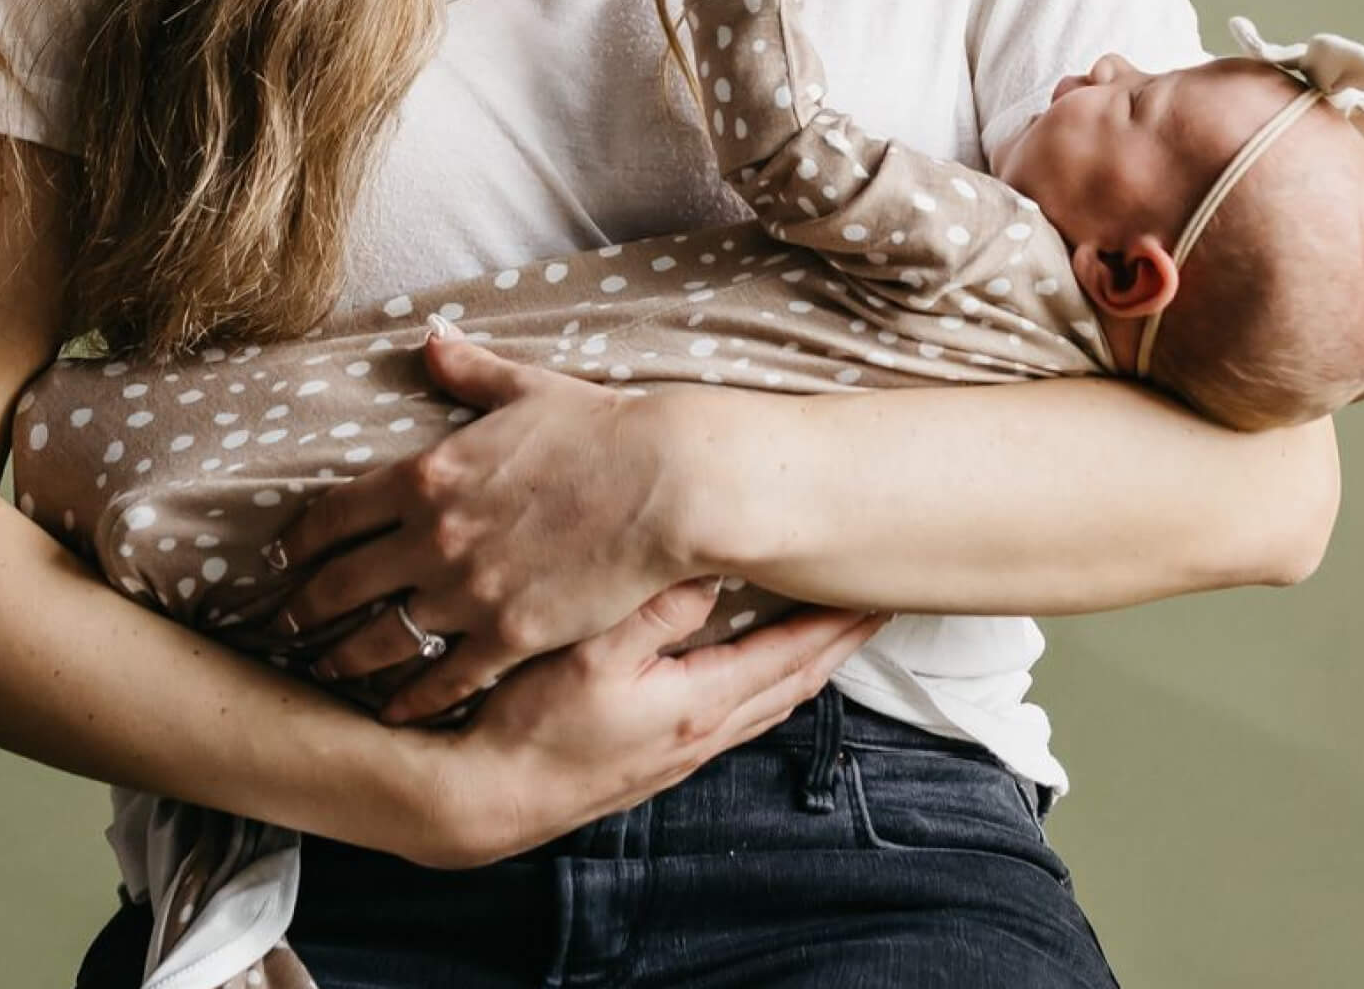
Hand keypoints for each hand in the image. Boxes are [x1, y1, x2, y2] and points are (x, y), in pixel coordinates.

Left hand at [267, 323, 699, 722]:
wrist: (666, 484)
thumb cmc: (600, 428)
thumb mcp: (526, 387)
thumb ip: (468, 371)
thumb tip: (430, 336)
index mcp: (428, 472)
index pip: (335, 513)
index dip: (299, 540)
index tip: (280, 557)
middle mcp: (433, 536)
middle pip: (342, 583)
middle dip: (303, 607)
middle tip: (282, 622)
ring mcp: (468, 592)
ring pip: (381, 638)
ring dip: (344, 657)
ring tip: (324, 668)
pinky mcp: (510, 636)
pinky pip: (444, 678)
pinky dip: (412, 699)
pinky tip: (394, 711)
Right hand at [418, 577, 890, 867]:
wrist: (488, 797)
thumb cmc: (533, 725)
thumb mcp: (592, 653)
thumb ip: (656, 610)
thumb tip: (711, 566)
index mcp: (698, 704)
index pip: (791, 655)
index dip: (835, 622)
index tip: (875, 592)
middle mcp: (702, 733)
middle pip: (793, 682)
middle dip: (836, 643)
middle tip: (871, 605)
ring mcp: (681, 751)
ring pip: (767, 702)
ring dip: (804, 664)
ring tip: (828, 632)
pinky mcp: (658, 757)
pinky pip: (736, 714)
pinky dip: (765, 684)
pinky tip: (755, 671)